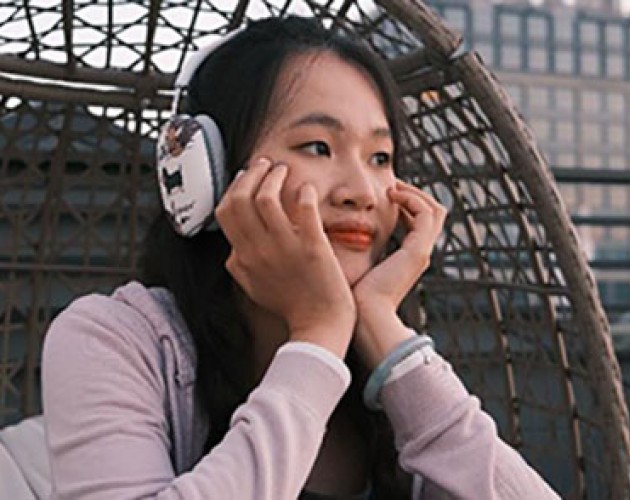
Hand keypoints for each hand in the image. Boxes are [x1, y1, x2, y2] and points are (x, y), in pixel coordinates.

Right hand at [215, 157, 355, 356]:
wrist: (319, 325)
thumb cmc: (290, 306)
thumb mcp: (254, 287)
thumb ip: (240, 266)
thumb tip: (232, 249)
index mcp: (244, 257)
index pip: (225, 211)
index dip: (233, 188)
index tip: (246, 178)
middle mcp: (259, 250)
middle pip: (240, 199)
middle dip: (251, 174)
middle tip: (265, 165)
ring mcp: (285, 248)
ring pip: (266, 197)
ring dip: (274, 176)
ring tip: (284, 171)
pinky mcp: (312, 248)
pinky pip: (303, 208)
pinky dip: (303, 192)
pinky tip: (307, 189)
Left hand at [352, 180, 446, 366]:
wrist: (364, 318)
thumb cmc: (353, 296)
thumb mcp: (356, 265)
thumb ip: (355, 250)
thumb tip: (337, 233)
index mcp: (408, 258)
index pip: (419, 222)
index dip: (407, 204)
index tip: (385, 193)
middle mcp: (420, 253)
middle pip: (433, 213)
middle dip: (414, 194)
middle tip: (392, 184)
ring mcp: (421, 252)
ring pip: (433, 210)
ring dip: (413, 193)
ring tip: (392, 186)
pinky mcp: (417, 251)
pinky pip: (425, 214)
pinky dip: (411, 199)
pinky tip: (390, 195)